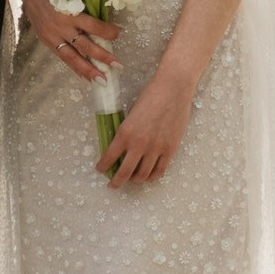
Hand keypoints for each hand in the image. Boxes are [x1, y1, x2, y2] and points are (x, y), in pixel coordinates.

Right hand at [15, 0, 117, 85]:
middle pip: (85, 45)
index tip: (119, 33)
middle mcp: (61, 26)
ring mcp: (53, 36)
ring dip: (88, 70)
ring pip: (73, 57)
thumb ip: (84, 6)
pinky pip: (63, 58)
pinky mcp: (47, 42)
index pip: (93, 25)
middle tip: (117, 65)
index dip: (107, 31)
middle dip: (102, 57)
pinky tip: (85, 77)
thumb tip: (104, 20)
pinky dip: (74, 68)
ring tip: (102, 80)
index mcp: (70, 11)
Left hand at [98, 70, 195, 186]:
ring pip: (142, 176)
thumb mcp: (131, 114)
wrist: (173, 89)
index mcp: (125, 132)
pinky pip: (159, 171)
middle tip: (113, 184)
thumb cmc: (151, 96)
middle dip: (116, 182)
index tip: (101, 170)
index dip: (103, 167)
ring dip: (134, 180)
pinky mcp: (170, 150)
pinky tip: (147, 176)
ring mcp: (156, 149)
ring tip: (131, 179)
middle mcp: (139, 144)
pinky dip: (151, 177)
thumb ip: (126, 131)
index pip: (109, 158)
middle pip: (124, 173)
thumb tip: (121, 146)